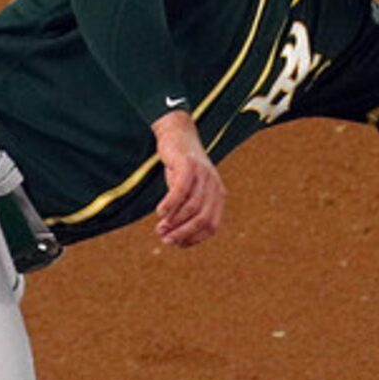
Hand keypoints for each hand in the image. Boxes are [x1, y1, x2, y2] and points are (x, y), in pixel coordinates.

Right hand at [151, 112, 224, 246]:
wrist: (178, 136)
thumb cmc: (181, 170)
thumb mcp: (188, 192)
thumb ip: (186, 212)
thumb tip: (174, 240)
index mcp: (218, 196)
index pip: (211, 227)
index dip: (194, 239)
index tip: (176, 244)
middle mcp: (214, 186)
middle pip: (202, 220)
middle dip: (183, 233)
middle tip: (165, 239)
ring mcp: (203, 175)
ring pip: (191, 207)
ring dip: (174, 222)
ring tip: (159, 228)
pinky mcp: (188, 165)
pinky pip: (180, 191)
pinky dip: (170, 204)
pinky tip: (160, 212)